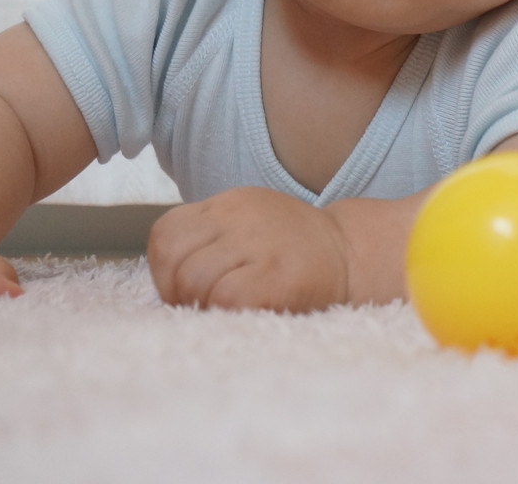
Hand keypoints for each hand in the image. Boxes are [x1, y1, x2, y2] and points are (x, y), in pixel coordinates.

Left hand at [147, 186, 349, 311]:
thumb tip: (168, 283)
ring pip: (194, 281)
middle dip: (182, 295)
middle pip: (176, 263)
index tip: (186, 288)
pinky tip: (249, 311)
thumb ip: (207, 239)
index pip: (166, 235)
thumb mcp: (246, 225)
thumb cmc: (290, 251)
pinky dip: (227, 313)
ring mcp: (262, 243)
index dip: (166, 271)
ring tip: (230, 307)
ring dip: (204, 305)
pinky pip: (226, 298)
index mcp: (229, 204)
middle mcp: (242, 216)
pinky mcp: (280, 275)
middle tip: (207, 304)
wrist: (352, 254)